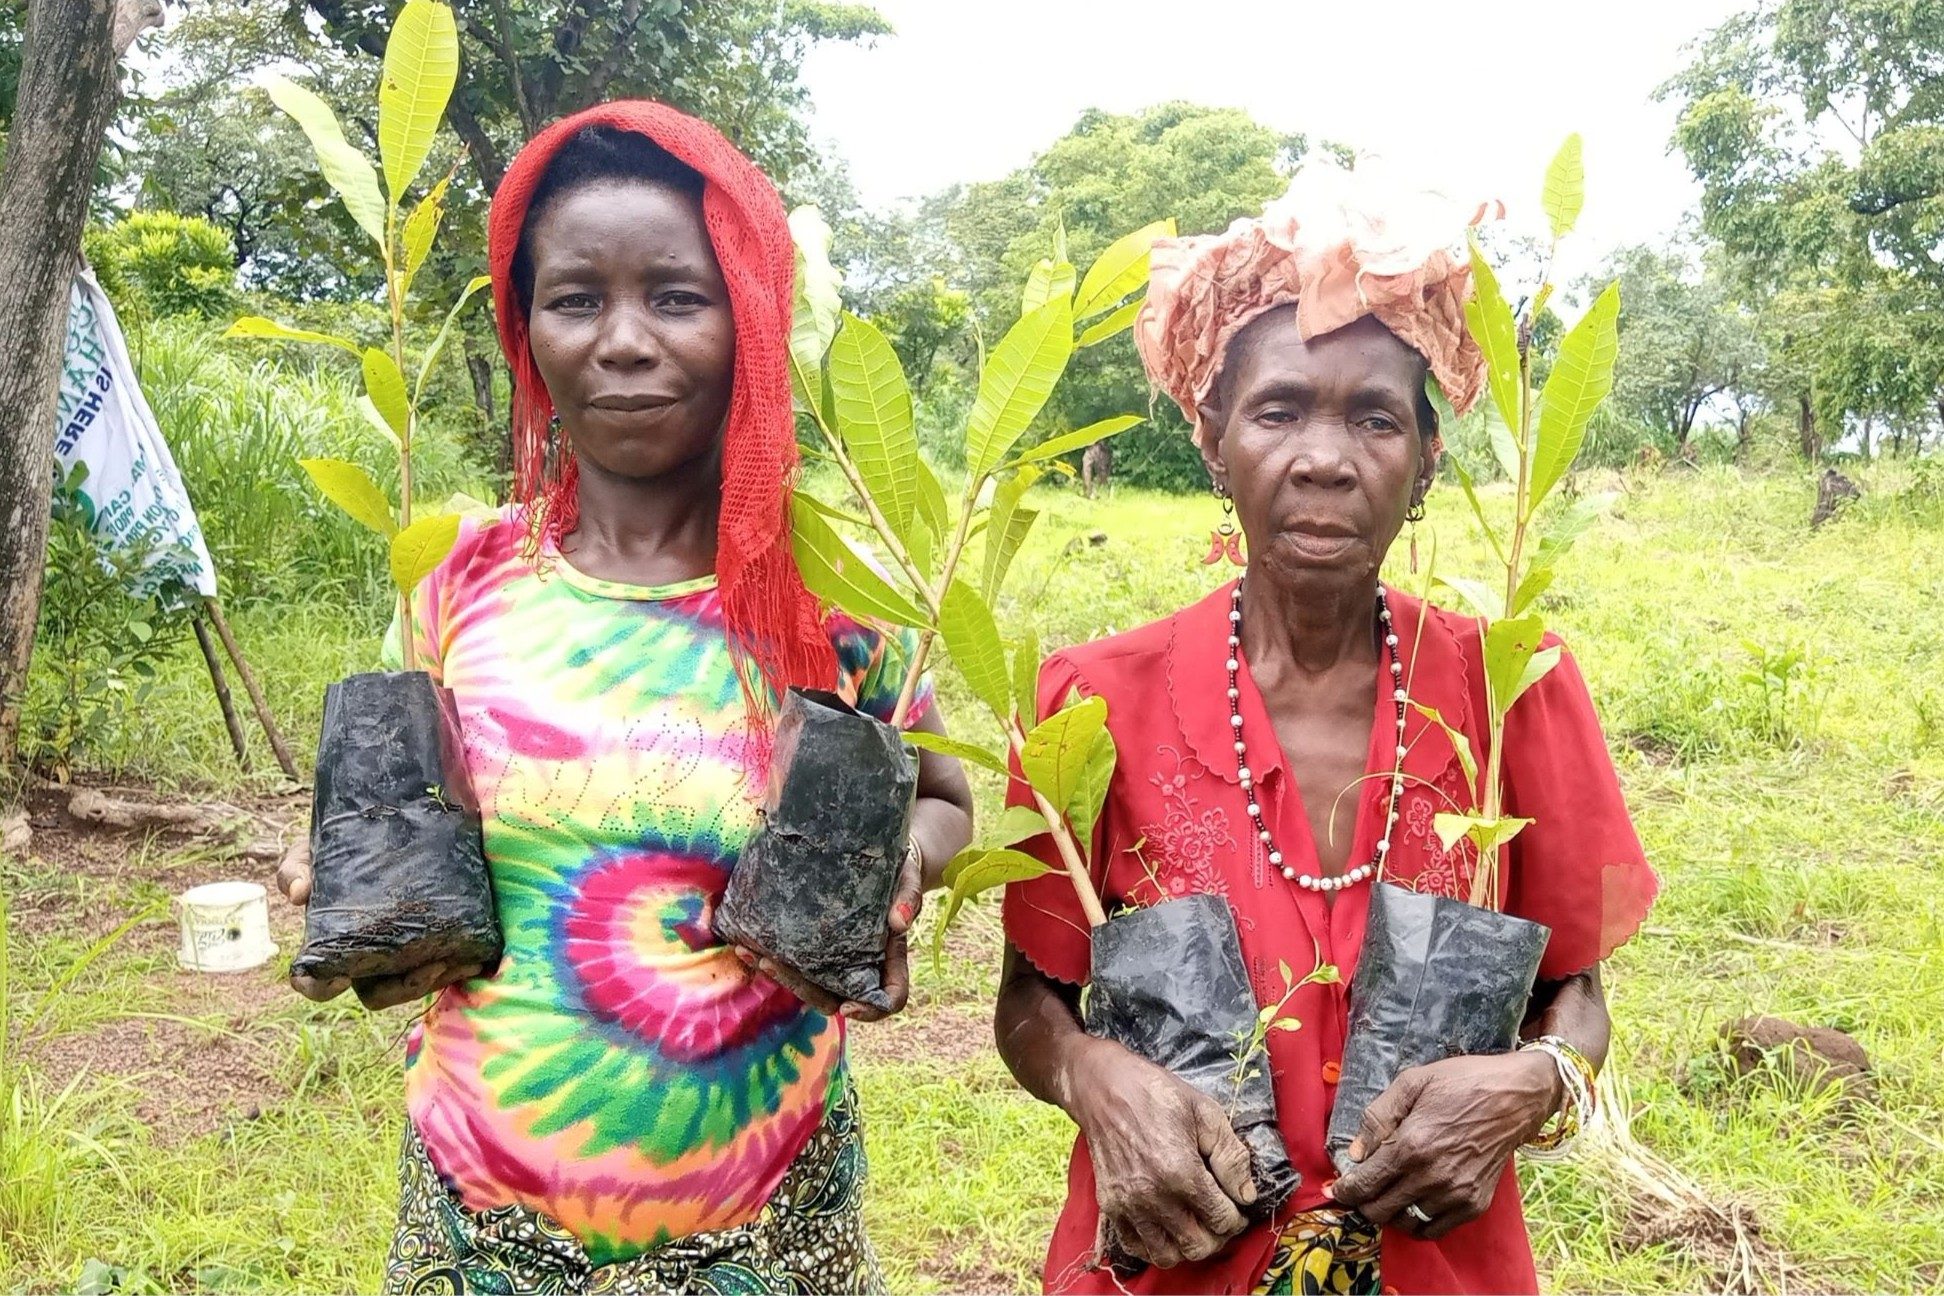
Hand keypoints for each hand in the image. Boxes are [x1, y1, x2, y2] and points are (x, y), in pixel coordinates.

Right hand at [273, 835, 487, 1010]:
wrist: (376, 831)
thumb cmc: (335, 848)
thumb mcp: (310, 852)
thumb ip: (295, 868)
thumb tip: (299, 893)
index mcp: (330, 946)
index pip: (314, 982)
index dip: (321, 987)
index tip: (339, 978)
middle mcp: (365, 958)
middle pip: (378, 993)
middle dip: (405, 987)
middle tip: (430, 965)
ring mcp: (398, 953)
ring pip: (415, 984)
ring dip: (438, 979)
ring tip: (461, 959)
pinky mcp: (430, 942)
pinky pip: (446, 967)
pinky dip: (462, 964)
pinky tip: (477, 954)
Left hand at [733, 841, 923, 1022]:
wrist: (884, 862)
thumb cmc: (901, 875)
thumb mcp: (909, 881)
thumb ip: (908, 899)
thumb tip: (899, 921)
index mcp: (890, 961)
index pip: (888, 1000)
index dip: (870, 1011)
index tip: (847, 1008)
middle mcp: (862, 968)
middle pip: (835, 999)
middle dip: (802, 989)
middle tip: (772, 965)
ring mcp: (837, 961)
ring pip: (809, 984)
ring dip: (778, 974)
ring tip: (748, 952)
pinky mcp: (817, 948)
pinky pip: (795, 962)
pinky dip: (771, 956)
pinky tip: (747, 942)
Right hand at [1064, 1036, 1256, 1268]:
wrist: (1103, 1088)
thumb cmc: (1156, 1094)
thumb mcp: (1205, 1112)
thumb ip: (1231, 1156)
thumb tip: (1247, 1194)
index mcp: (1181, 1173)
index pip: (1223, 1220)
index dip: (1238, 1216)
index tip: (1237, 1205)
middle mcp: (1153, 1197)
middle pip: (1198, 1246)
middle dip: (1218, 1236)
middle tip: (1220, 1216)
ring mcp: (1128, 1206)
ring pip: (1167, 1256)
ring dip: (1187, 1246)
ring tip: (1194, 1223)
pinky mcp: (1110, 1206)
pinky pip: (1137, 1247)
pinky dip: (1156, 1244)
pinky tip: (1166, 1224)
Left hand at [1327, 1051, 1561, 1239]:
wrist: (1515, 1096)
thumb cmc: (1461, 1082)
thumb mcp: (1411, 1082)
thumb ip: (1377, 1118)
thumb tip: (1354, 1154)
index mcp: (1410, 1145)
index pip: (1363, 1186)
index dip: (1344, 1191)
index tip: (1338, 1189)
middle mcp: (1431, 1177)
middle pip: (1379, 1212)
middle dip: (1363, 1202)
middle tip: (1364, 1188)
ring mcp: (1455, 1195)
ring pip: (1405, 1224)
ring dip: (1391, 1212)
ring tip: (1390, 1192)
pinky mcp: (1474, 1205)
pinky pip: (1434, 1230)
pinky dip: (1418, 1222)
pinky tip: (1415, 1201)